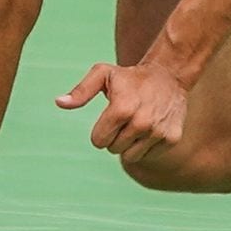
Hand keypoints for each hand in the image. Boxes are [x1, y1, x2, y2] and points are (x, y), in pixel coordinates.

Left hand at [55, 61, 188, 162]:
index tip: (108, 118)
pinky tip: (150, 126)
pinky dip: (146, 145)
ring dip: (129, 144)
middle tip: (123, 119)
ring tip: (135, 124)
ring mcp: (158, 132)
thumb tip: (59, 103)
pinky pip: (148, 155)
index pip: (98, 141)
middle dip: (114, 137)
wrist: (169, 75)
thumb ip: (80, 92)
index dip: (99, 132)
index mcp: (121, 109)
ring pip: (130, 156)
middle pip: (113, 149)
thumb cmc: (129, 77)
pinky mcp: (171, 139)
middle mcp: (141, 123)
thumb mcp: (102, 74)